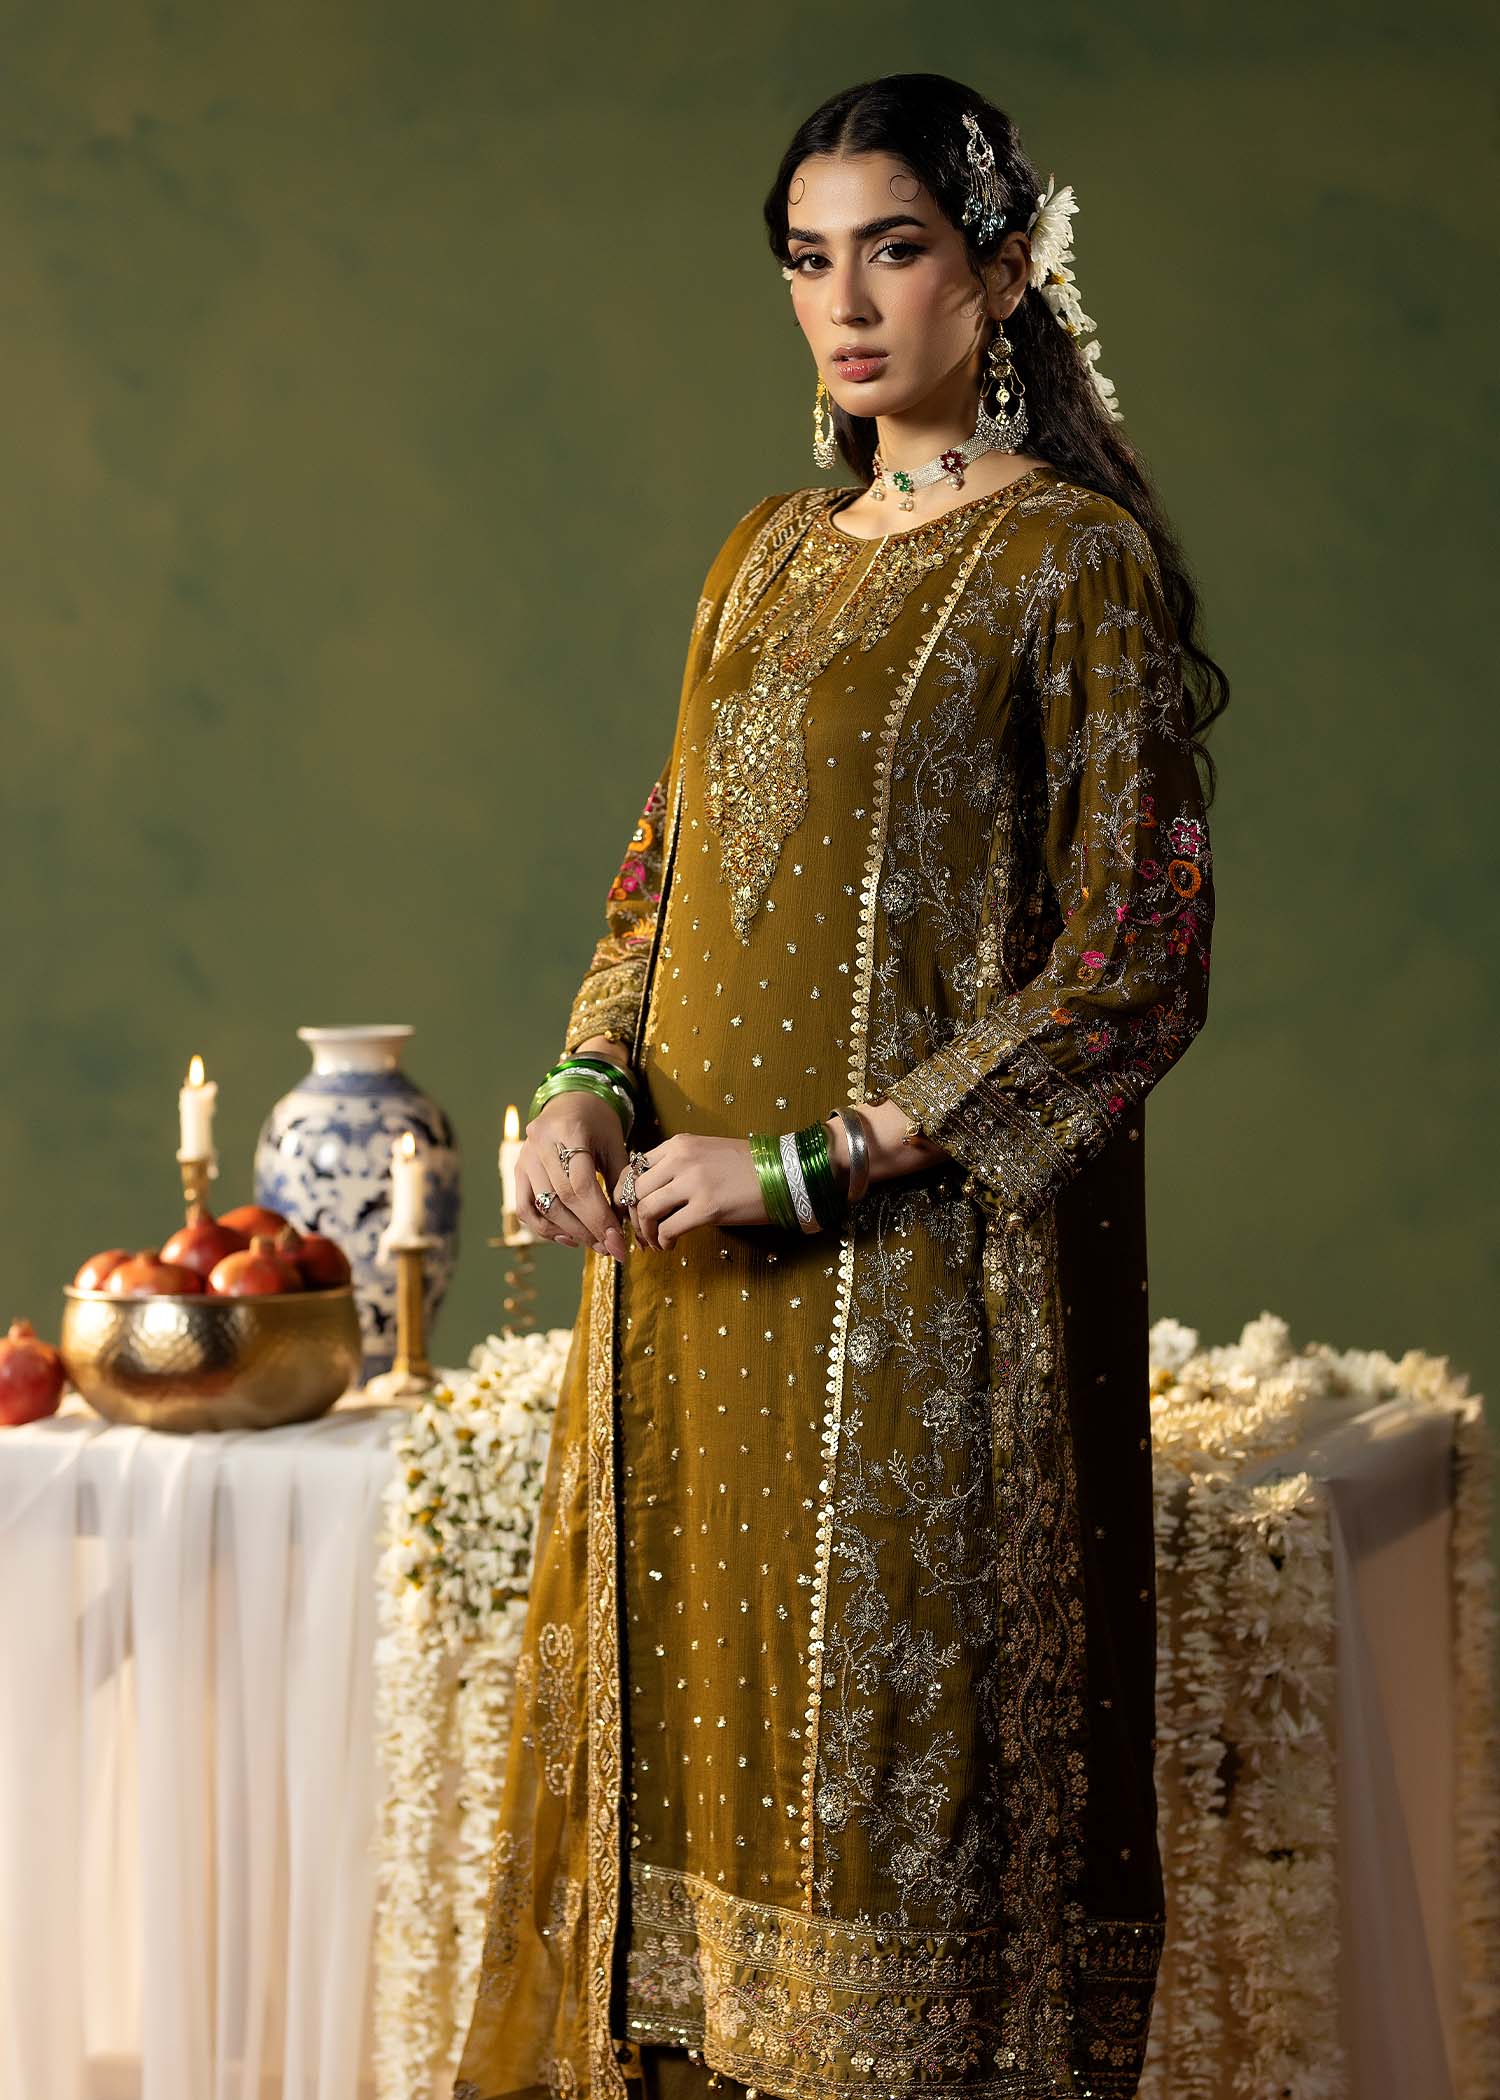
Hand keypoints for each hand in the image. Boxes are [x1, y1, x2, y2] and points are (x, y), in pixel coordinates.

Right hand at [518, 1092, 630, 1261]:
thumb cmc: (598, 1122)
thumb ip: (620, 1182)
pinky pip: (525, 1208)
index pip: (581, 1185)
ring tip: (595, 1244)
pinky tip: (568, 1238)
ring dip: (570, 1232)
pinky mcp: (518, 1169)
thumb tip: (625, 1225)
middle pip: (561, 1199)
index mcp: (568, 1132)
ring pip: (542, 1207)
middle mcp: (540, 1144)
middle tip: (611, 1248)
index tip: (617, 1242)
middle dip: (588, 1230)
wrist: (571, 1100)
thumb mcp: (615, 1144)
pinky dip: (545, 1228)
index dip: (599, 1218)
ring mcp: (525, 1157)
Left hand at [613, 1129, 851, 1251]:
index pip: (633, 1168)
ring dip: (646, 1232)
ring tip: (655, 1243)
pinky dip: (663, 1241)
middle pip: (634, 1191)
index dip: (625, 1195)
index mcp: (679, 1144)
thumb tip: (653, 1192)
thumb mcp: (707, 1153)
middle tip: (642, 1233)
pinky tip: (671, 1246)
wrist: (786, 1172)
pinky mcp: (708, 1207)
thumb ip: (679, 1165)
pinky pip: (669, 1228)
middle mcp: (681, 1159)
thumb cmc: (750, 1167)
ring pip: (647, 1210)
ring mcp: (694, 1182)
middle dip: (632, 1217)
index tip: (632, 1212)